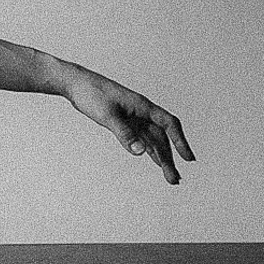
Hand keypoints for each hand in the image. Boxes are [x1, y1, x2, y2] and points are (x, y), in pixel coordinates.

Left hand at [61, 65, 194, 185]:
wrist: (76, 84)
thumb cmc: (91, 94)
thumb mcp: (107, 115)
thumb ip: (124, 133)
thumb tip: (140, 152)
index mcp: (142, 106)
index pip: (169, 124)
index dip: (180, 141)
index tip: (188, 158)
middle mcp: (141, 112)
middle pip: (161, 137)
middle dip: (170, 158)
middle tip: (174, 180)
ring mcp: (133, 117)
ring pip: (152, 140)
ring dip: (161, 157)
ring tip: (169, 176)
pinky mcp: (124, 121)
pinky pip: (142, 138)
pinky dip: (149, 150)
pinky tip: (154, 160)